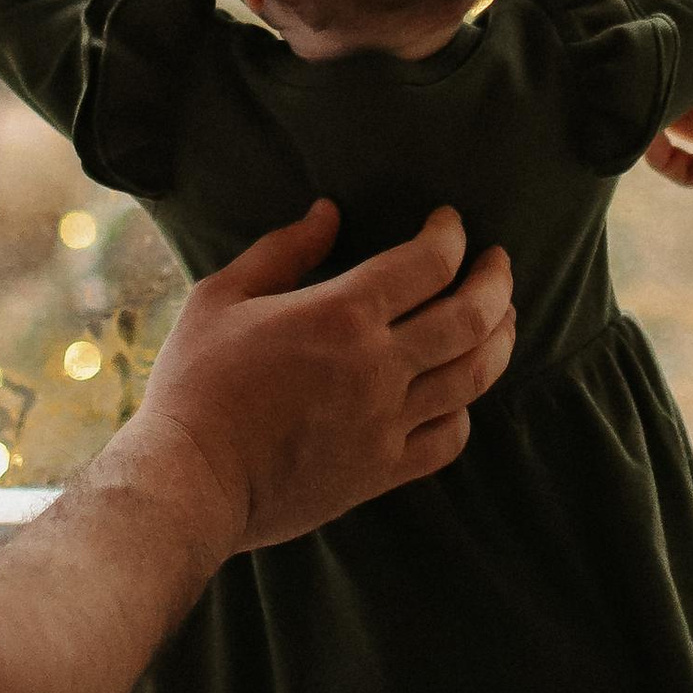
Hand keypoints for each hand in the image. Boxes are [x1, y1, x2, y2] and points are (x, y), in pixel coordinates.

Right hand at [119, 201, 515, 564]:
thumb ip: (283, 250)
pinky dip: (466, 410)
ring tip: (503, 319)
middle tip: (499, 263)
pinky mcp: (382, 471)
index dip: (451, 235)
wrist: (189, 480)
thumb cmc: (196, 384)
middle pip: (472, 317)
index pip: (428, 263)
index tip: (450, 223)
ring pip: (474, 377)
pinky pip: (448, 439)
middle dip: (496, 281)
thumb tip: (328, 212)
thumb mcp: (222, 297)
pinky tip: (460, 394)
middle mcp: (379, 367)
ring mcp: (387, 423)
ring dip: (499, 339)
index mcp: (342, 316)